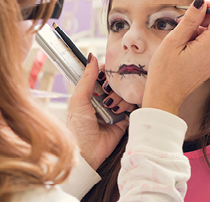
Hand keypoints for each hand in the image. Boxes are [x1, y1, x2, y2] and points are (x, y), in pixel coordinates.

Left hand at [67, 54, 129, 169]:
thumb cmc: (77, 127)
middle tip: (107, 91)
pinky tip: (120, 110)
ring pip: (125, 91)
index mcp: (90, 92)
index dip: (107, 69)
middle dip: (114, 84)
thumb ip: (87, 78)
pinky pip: (133, 105)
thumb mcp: (78, 99)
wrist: (87, 152)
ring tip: (110, 107)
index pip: (102, 73)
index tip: (109, 67)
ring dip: (119, 97)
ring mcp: (115, 108)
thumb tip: (92, 56)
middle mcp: (103, 98)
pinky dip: (128, 104)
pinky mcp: (125, 119)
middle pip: (116, 80)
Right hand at [142, 0, 209, 114]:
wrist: (164, 97)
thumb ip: (189, 20)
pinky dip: (199, 39)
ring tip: (180, 37)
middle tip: (182, 23)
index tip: (197, 6)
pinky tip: (184, 45)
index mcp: (209, 47)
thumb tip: (200, 2)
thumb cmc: (164, 72)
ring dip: (199, 29)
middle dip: (202, 18)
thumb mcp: (173, 41)